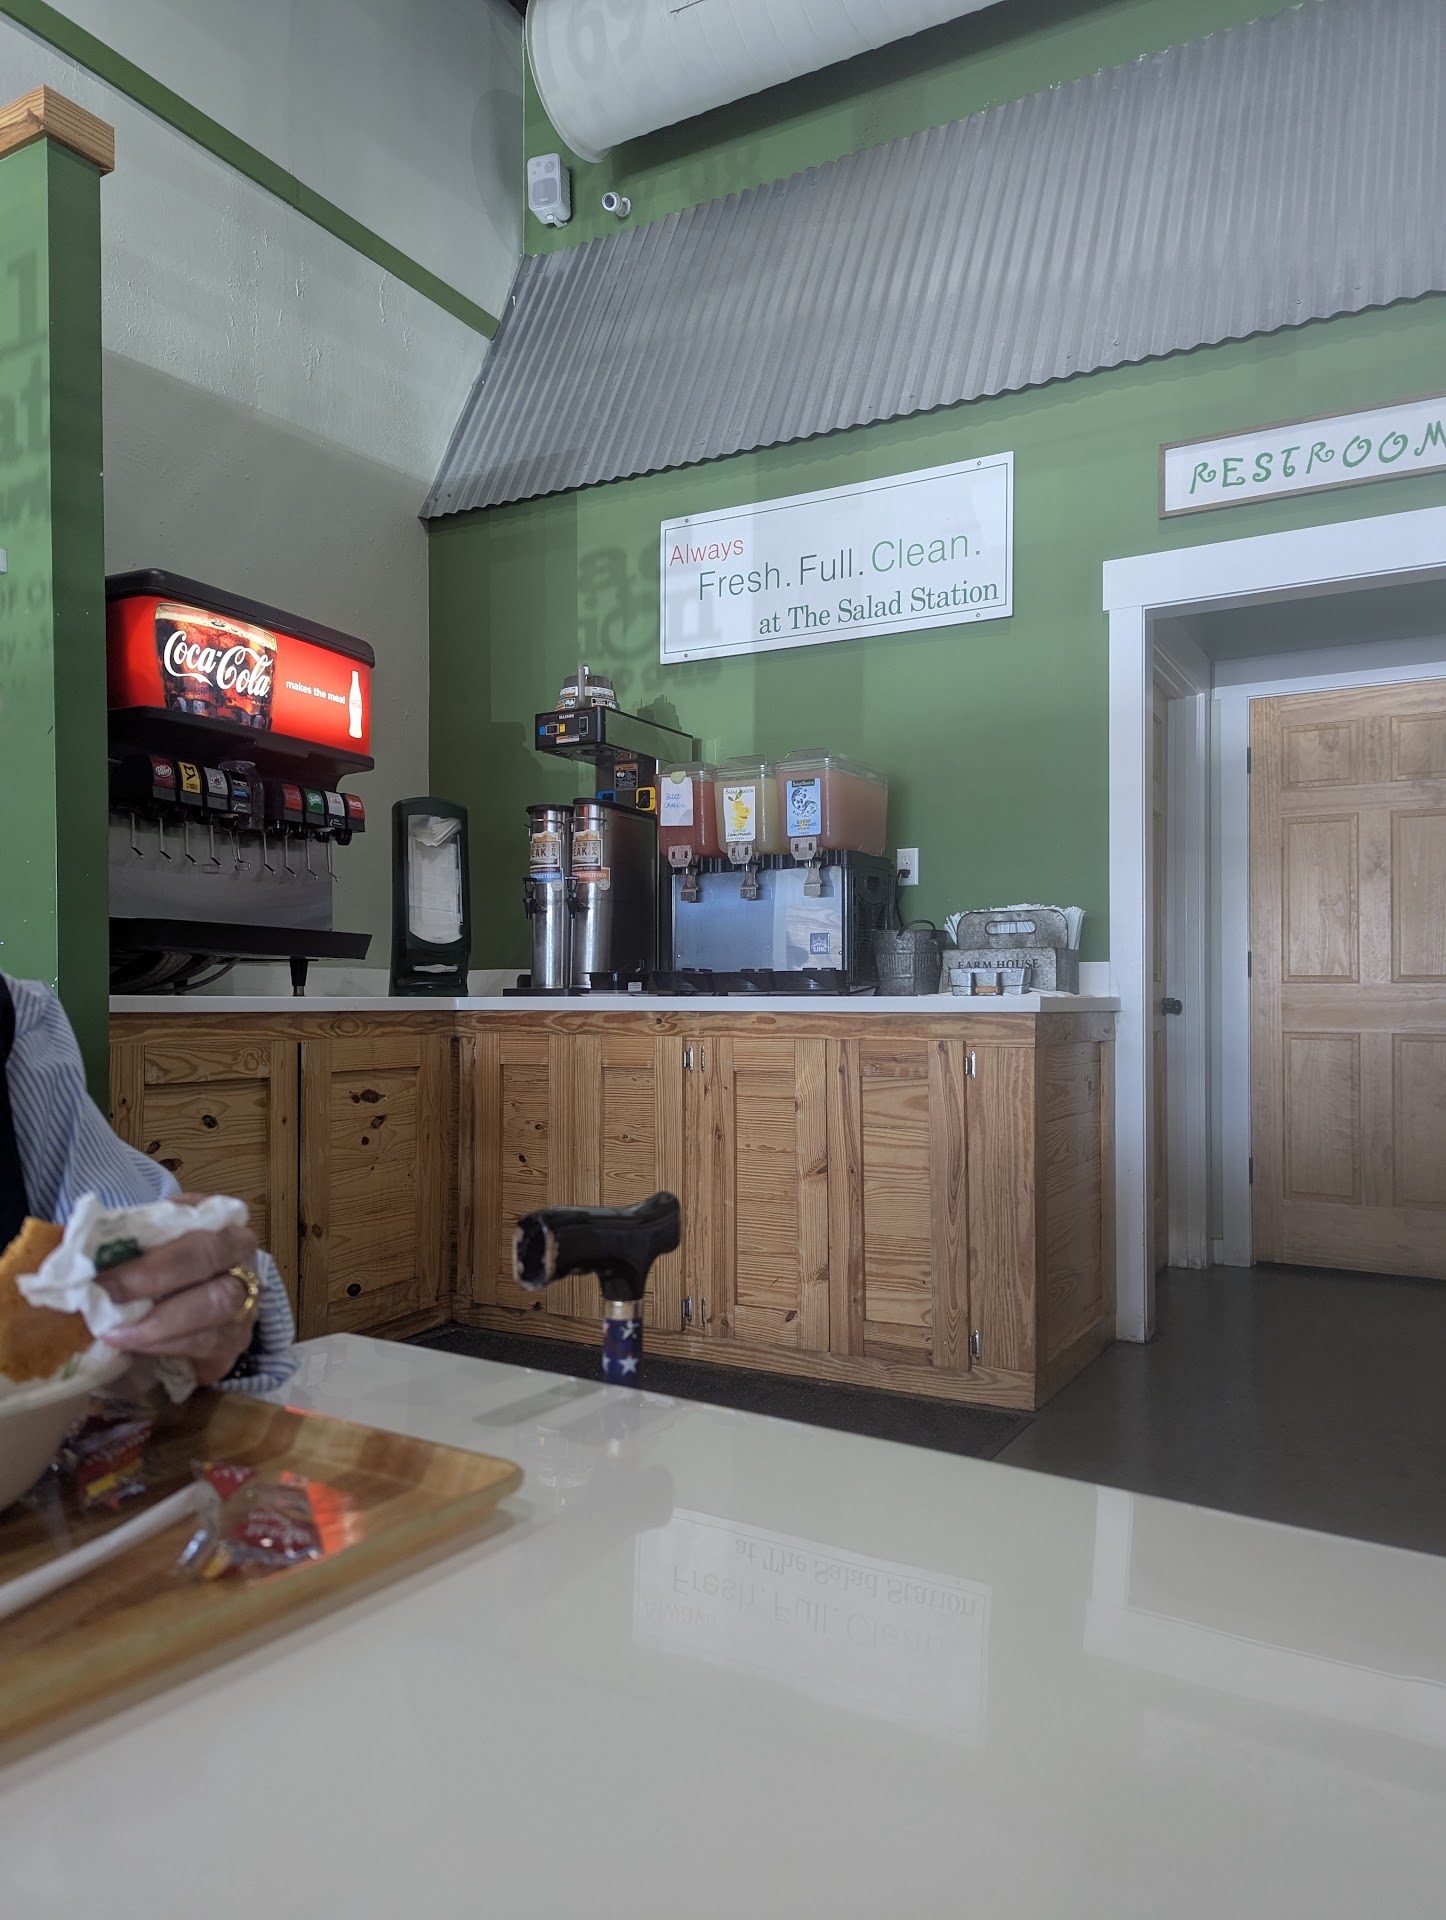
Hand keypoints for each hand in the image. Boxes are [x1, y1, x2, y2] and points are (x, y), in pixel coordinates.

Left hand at [100, 1217, 260, 1385]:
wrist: (194, 1291)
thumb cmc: (166, 1260)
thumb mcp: (151, 1238)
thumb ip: (127, 1238)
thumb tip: (78, 1253)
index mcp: (222, 1225)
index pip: (194, 1234)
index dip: (148, 1260)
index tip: (98, 1275)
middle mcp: (244, 1261)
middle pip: (209, 1268)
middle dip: (150, 1285)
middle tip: (103, 1302)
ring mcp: (247, 1303)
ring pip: (215, 1310)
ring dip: (159, 1325)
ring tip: (115, 1334)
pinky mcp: (236, 1342)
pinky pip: (209, 1346)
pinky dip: (169, 1347)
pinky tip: (137, 1349)